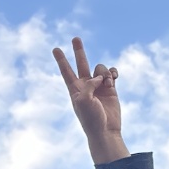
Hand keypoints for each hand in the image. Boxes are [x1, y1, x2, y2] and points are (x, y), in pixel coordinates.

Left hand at [53, 37, 127, 163]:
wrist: (105, 130)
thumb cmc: (91, 118)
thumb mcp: (84, 100)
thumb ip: (89, 84)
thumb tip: (100, 77)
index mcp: (75, 89)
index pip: (66, 71)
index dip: (61, 60)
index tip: (55, 49)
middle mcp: (86, 85)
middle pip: (81, 63)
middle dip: (78, 51)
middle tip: (75, 38)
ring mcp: (99, 86)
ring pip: (100, 68)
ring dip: (104, 72)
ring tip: (106, 83)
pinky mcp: (111, 88)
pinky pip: (111, 73)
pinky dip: (113, 73)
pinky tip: (113, 78)